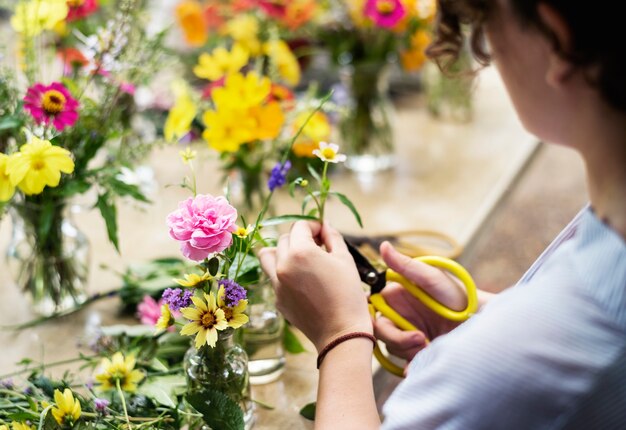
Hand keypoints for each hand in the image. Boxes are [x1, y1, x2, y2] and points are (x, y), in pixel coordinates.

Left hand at [258, 221, 371, 351]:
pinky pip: (274, 277)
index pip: (300, 226)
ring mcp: (277, 284)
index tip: (323, 233)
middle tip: (318, 247)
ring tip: (299, 259)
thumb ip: (333, 237)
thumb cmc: (348, 294)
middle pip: (284, 239)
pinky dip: (284, 273)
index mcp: (300, 252)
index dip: (313, 226)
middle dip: (300, 238)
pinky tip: (302, 281)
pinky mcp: (277, 299)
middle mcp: (283, 265)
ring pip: (268, 256)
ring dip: (282, 252)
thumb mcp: (345, 259)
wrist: (341, 332)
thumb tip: (325, 224)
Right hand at [373, 241, 468, 361]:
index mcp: (396, 296)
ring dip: (409, 350)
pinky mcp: (417, 351)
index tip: (393, 326)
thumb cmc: (459, 296)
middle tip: (421, 339)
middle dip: (398, 340)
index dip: (379, 321)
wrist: (479, 323)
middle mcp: (398, 315)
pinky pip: (405, 362)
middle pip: (381, 333)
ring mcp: (407, 333)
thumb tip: (383, 245)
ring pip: (392, 348)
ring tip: (431, 345)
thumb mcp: (432, 278)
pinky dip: (412, 365)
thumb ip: (406, 265)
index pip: (373, 311)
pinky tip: (423, 363)